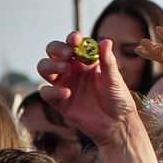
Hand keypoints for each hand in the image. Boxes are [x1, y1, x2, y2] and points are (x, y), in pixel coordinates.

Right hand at [36, 32, 143, 148]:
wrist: (117, 124)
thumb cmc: (118, 99)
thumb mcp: (114, 79)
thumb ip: (108, 61)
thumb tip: (106, 41)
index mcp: (85, 62)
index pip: (73, 45)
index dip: (71, 39)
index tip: (75, 38)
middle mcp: (72, 71)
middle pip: (53, 53)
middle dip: (57, 49)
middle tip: (68, 54)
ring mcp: (64, 85)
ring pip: (44, 68)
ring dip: (51, 65)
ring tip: (66, 69)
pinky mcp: (59, 102)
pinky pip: (46, 92)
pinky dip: (52, 90)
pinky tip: (67, 93)